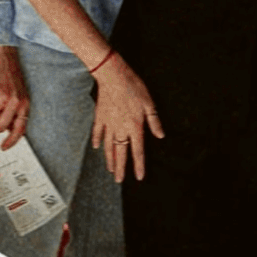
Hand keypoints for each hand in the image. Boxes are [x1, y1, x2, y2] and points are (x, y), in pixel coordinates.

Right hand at [0, 44, 29, 143]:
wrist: (1, 49)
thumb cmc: (7, 68)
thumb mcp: (15, 90)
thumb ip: (11, 107)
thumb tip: (2, 124)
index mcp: (23, 102)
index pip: (20, 128)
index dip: (11, 141)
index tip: (4, 146)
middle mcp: (15, 101)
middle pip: (1, 126)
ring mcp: (3, 96)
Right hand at [90, 50, 162, 181]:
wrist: (112, 76)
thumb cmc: (133, 87)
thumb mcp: (149, 103)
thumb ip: (154, 121)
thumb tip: (160, 135)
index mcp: (135, 126)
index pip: (138, 150)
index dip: (139, 165)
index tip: (139, 176)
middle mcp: (120, 128)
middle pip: (120, 152)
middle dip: (121, 168)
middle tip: (119, 180)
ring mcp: (108, 124)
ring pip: (108, 146)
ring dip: (109, 159)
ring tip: (110, 170)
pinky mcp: (100, 116)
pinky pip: (97, 132)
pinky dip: (97, 140)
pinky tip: (96, 148)